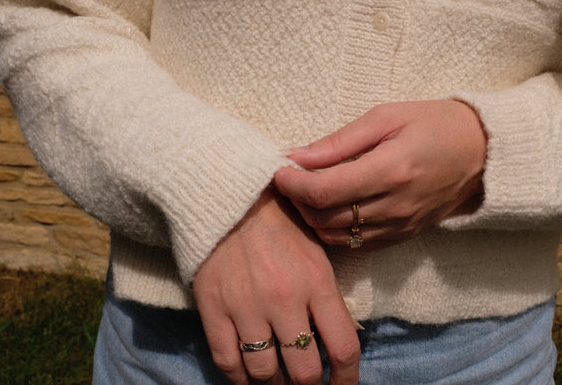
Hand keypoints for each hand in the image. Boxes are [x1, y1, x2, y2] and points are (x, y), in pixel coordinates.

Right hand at [193, 189, 360, 384]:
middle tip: (307, 384)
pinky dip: (240, 379)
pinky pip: (228, 362)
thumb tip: (337, 342)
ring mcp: (246, 307)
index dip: (348, 379)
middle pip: (305, 370)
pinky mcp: (213, 309)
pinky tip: (247, 378)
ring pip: (266, 373)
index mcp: (317, 282)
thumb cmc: (281, 221)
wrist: (230, 195)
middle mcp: (285, 300)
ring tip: (279, 381)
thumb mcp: (318, 251)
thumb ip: (328, 296)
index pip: (344, 347)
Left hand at [274, 100, 486, 248]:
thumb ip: (339, 141)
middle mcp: (394, 206)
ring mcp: (400, 226)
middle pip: (323, 217)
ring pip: (335, 236)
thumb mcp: (387, 116)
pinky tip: (332, 207)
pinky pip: (355, 244)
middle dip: (296, 200)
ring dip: (312, 217)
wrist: (482, 152)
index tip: (279, 169)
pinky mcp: (403, 237)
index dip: (291, 184)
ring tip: (308, 191)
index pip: (323, 191)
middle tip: (290, 178)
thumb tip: (297, 155)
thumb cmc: (434, 124)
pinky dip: (334, 229)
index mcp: (390, 170)